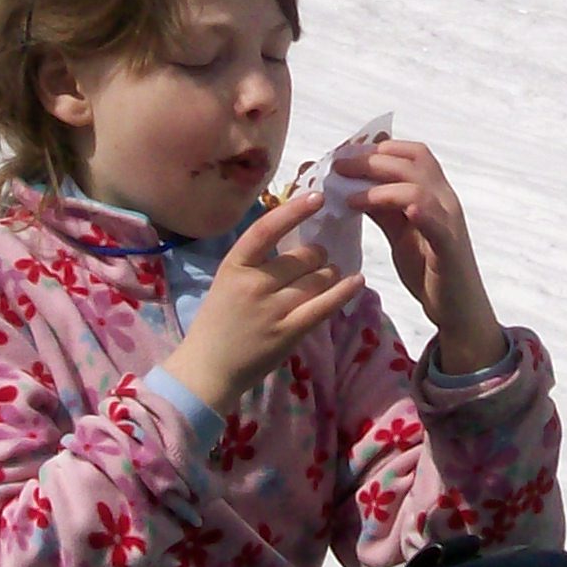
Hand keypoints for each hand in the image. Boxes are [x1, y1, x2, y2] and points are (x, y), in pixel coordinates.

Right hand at [162, 190, 362, 417]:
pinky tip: (357, 281)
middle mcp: (254, 283)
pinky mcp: (289, 332)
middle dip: (317, 255)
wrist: (208, 368)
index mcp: (235, 265)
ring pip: (318, 278)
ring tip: (329, 277)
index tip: (317, 198)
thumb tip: (298, 238)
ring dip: (330, 274)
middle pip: (303, 256)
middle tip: (317, 261)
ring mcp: (272, 309)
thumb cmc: (219, 321)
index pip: (266, 228)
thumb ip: (258, 261)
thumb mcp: (229, 281)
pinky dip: (345, 291)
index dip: (294, 210)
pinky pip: (325, 304)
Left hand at [346, 141, 501, 371]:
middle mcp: (444, 200)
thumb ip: (382, 210)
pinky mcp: (449, 248)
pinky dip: (420, 211)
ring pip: (420, 188)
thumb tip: (352, 186)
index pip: (411, 154)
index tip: (345, 152)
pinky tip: (402, 210)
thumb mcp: (399, 234)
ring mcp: (449, 222)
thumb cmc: (430, 270)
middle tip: (338, 166)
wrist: (460, 309)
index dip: (378, 148)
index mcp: (433, 193)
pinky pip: (437, 224)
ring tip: (350, 196)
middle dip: (371, 160)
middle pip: (412, 162)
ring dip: (382, 186)